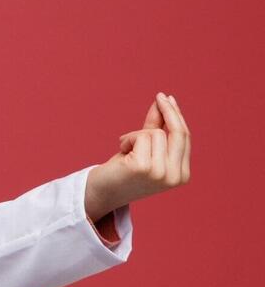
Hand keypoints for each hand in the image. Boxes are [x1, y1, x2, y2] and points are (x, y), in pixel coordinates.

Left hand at [85, 92, 191, 218]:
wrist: (102, 190)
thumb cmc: (123, 169)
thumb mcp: (145, 147)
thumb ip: (156, 126)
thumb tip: (163, 101)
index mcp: (182, 175)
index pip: (185, 138)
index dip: (177, 116)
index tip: (167, 98)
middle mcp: (176, 176)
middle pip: (178, 133)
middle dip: (169, 111)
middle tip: (160, 96)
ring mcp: (161, 174)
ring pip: (156, 133)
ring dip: (137, 135)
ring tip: (127, 148)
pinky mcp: (144, 168)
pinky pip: (141, 137)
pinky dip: (128, 139)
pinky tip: (122, 151)